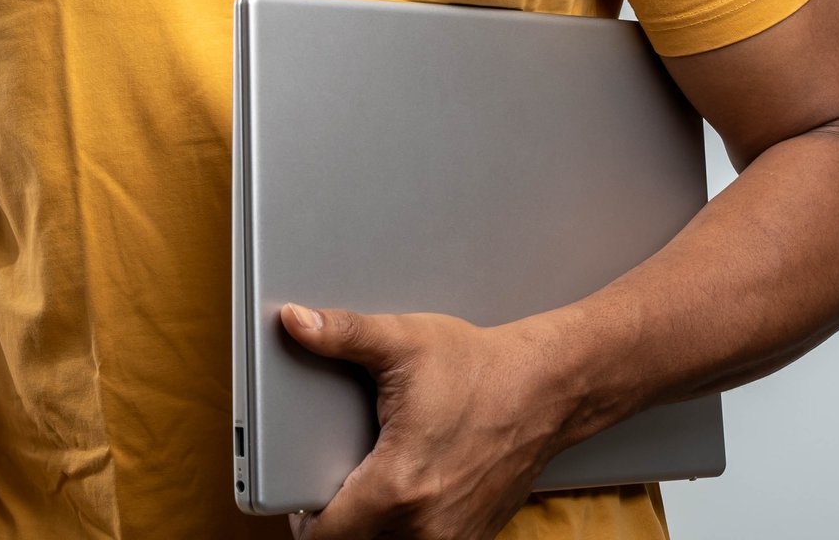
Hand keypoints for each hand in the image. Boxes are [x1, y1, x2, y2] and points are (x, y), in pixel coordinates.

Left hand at [278, 303, 571, 539]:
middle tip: (335, 488)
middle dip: (340, 525)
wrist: (546, 388)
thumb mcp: (402, 341)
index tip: (302, 500)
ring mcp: (454, 537)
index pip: (328, 537)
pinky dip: (410, 532)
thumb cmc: (479, 368)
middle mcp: (425, 525)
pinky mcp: (475, 537)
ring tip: (372, 491)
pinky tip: (410, 496)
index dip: (305, 522)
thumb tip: (293, 320)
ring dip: (375, 530)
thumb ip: (341, 333)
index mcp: (397, 485)